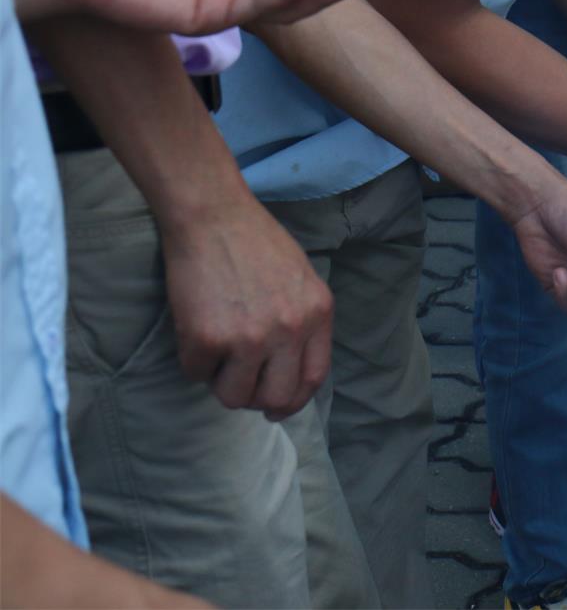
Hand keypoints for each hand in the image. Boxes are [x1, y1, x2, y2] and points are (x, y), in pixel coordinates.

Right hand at [157, 195, 332, 419]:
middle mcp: (290, 329)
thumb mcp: (301, 279)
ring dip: (221, 383)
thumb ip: (302, 319)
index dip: (294, 400)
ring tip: (216, 352)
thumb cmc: (255, 242)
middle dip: (256, 400)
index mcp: (317, 313)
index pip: (314, 378)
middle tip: (240, 386)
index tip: (277, 406)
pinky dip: (193, 360)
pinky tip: (195, 328)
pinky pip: (196, 374)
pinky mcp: (208, 339)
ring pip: (234, 397)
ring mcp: (249, 337)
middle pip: (277, 398)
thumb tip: (289, 367)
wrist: (213, 215)